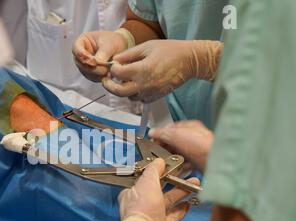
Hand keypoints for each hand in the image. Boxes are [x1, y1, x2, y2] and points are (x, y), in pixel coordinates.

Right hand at [72, 31, 128, 81]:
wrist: (121, 47)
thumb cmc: (114, 41)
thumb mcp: (109, 44)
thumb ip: (102, 54)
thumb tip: (96, 65)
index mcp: (82, 42)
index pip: (76, 49)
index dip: (83, 56)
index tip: (93, 61)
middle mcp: (80, 55)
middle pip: (81, 63)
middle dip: (93, 67)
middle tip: (104, 68)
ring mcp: (85, 65)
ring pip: (87, 72)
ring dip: (98, 73)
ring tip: (110, 70)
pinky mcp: (91, 74)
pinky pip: (93, 77)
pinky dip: (101, 77)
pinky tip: (109, 73)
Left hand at [102, 40, 222, 101]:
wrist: (189, 62)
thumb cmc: (170, 51)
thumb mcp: (147, 46)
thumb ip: (128, 55)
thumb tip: (114, 60)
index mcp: (142, 70)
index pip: (117, 73)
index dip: (113, 68)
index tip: (114, 64)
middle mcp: (145, 84)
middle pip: (119, 91)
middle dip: (109, 85)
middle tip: (106, 79)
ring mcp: (150, 93)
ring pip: (128, 97)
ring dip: (122, 90)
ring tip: (123, 80)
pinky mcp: (155, 97)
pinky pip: (139, 99)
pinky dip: (134, 93)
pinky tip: (136, 84)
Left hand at [118, 159, 199, 220]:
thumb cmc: (143, 208)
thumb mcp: (147, 182)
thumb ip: (153, 170)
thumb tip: (159, 161)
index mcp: (130, 194)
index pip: (144, 180)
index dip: (157, 173)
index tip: (169, 168)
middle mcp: (138, 205)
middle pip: (158, 191)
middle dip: (175, 183)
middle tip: (188, 175)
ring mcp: (149, 217)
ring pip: (167, 203)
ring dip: (181, 194)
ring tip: (195, 185)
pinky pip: (171, 216)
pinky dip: (180, 210)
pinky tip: (189, 204)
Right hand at [149, 121, 213, 171]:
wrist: (216, 162)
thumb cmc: (201, 146)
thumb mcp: (176, 135)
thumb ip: (163, 133)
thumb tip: (153, 132)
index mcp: (190, 126)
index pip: (170, 128)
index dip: (160, 134)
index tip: (152, 141)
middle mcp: (194, 137)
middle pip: (174, 141)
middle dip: (165, 147)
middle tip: (158, 153)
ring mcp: (196, 150)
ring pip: (178, 153)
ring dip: (171, 158)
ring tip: (166, 161)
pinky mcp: (198, 162)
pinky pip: (185, 164)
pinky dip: (179, 166)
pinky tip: (176, 168)